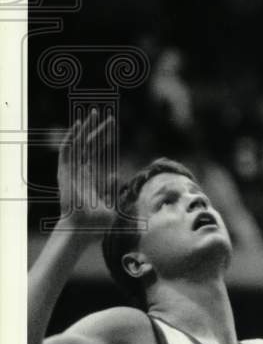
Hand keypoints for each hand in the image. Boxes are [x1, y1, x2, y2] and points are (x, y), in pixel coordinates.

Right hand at [57, 110, 115, 233]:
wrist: (82, 231)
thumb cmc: (96, 222)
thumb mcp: (110, 203)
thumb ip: (110, 188)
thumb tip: (116, 172)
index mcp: (90, 176)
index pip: (98, 151)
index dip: (104, 137)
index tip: (112, 124)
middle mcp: (80, 171)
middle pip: (89, 144)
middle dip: (97, 128)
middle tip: (105, 114)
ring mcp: (72, 171)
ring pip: (78, 143)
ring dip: (85, 128)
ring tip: (93, 113)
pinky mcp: (65, 173)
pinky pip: (66, 152)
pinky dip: (70, 138)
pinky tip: (77, 126)